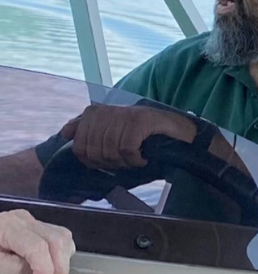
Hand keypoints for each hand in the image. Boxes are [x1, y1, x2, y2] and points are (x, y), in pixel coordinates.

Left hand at [0, 210, 72, 273]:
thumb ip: (12, 268)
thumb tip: (32, 271)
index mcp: (8, 227)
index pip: (38, 247)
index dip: (44, 270)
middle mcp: (24, 220)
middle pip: (57, 241)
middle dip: (58, 268)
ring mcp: (31, 220)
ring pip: (64, 238)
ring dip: (62, 261)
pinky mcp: (35, 225)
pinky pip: (60, 237)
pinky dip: (61, 253)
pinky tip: (50, 265)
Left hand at [58, 104, 194, 170]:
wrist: (177, 130)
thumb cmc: (142, 134)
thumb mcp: (112, 131)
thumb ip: (87, 130)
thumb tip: (65, 132)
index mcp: (95, 113)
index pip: (79, 147)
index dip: (93, 161)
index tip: (108, 162)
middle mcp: (106, 110)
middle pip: (94, 151)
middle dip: (110, 163)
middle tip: (125, 162)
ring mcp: (124, 114)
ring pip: (110, 151)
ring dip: (124, 163)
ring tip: (135, 160)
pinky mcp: (139, 120)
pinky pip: (127, 149)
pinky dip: (135, 159)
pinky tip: (143, 158)